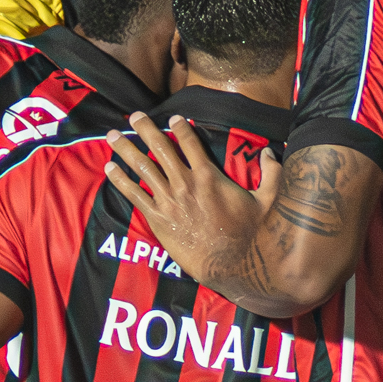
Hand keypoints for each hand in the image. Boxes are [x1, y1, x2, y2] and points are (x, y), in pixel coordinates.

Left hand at [103, 114, 270, 293]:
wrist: (234, 265)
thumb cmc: (252, 235)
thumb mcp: (269, 200)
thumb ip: (271, 173)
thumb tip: (272, 153)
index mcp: (209, 175)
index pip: (190, 143)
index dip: (179, 127)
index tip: (171, 117)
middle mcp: (185, 183)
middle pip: (160, 148)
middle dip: (145, 129)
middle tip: (133, 116)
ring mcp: (169, 201)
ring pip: (142, 167)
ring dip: (126, 149)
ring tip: (113, 136)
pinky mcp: (158, 220)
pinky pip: (134, 195)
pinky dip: (120, 180)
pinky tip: (109, 168)